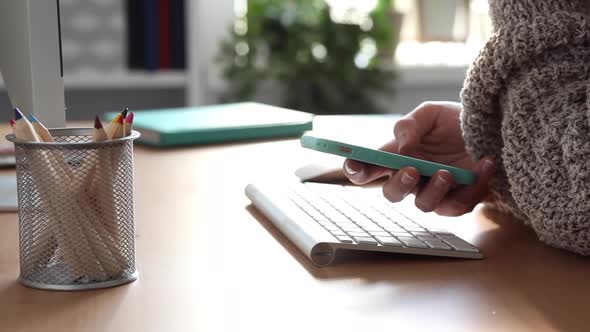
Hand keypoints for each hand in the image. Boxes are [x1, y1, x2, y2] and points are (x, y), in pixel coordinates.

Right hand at [343, 102, 495, 215]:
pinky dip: (472, 187)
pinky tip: (483, 165)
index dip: (357, 170)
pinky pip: (458, 205)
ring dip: (433, 190)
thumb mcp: (431, 113)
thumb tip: (402, 147)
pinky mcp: (460, 200)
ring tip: (447, 172)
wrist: (493, 129)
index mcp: (398, 156)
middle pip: (392, 194)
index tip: (353, 165)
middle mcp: (413, 177)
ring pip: (423, 205)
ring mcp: (435, 192)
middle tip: (412, 170)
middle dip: (398, 184)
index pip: (368, 168)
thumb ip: (409, 125)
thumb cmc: (456, 121)